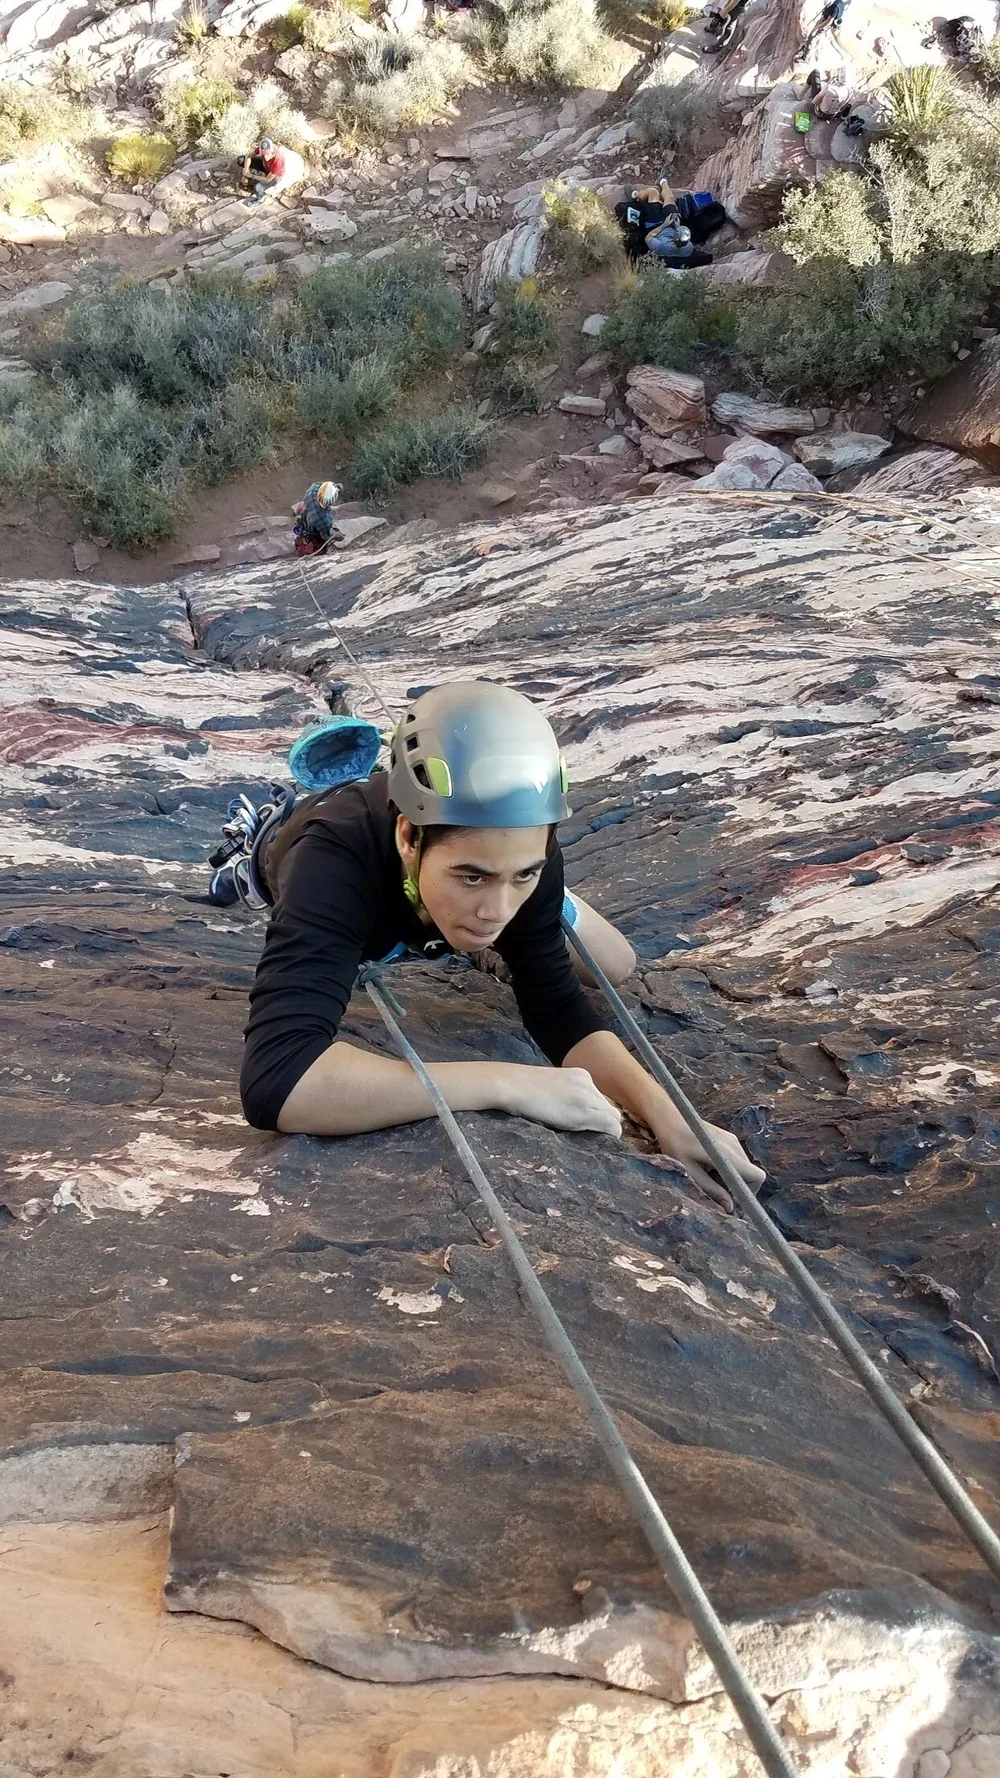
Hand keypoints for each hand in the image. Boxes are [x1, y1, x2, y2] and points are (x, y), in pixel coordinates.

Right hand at [506, 1065, 622, 1138]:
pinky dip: (611, 1135)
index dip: (598, 1113)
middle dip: (604, 1122)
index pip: (599, 1098)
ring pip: (613, 1116)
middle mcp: (588, 1083)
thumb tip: (567, 1112)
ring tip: (595, 1141)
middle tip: (593, 1136)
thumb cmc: (520, 1088)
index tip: (589, 1126)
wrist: (512, 1084)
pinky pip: (610, 1124)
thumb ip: (564, 1095)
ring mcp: (587, 1096)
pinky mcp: (583, 1111)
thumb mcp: (549, 1086)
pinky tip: (604, 1142)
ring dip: (607, 1129)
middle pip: (609, 1107)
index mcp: (580, 1074)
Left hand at [648, 1106, 764, 1212]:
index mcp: (728, 1155)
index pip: (757, 1176)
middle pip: (750, 1174)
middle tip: (713, 1188)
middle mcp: (735, 1146)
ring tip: (706, 1174)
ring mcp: (732, 1140)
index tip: (732, 1198)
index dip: (750, 1191)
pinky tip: (706, 1164)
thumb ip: (712, 1190)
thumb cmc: (676, 1146)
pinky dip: (726, 1167)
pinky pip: (735, 1159)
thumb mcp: (691, 1172)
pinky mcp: (728, 1138)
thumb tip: (730, 1208)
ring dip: (729, 1177)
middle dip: (736, 1186)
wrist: (669, 1120)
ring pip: (742, 1167)